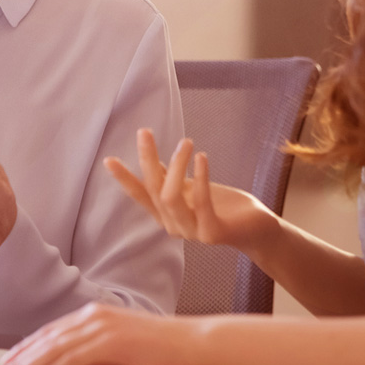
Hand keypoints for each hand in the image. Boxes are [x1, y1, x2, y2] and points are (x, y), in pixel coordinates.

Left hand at [2, 303, 196, 364]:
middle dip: (25, 353)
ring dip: (33, 362)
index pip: (56, 330)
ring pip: (57, 346)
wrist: (192, 342)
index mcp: (98, 313)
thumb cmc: (163, 348)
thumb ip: (97, 354)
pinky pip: (74, 357)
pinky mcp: (110, 340)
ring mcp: (102, 325)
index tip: (15, 357)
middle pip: (51, 336)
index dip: (32, 344)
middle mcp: (96, 315)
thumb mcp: (122, 348)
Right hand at [104, 128, 275, 255]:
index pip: (140, 195)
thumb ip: (172, 179)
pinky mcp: (212, 233)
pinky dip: (199, 177)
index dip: (124, 178)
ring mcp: (192, 232)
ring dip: (177, 165)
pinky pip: (201, 202)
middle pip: (153, 189)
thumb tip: (152, 160)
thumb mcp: (192, 189)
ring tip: (186, 142)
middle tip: (144, 131)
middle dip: (146, 159)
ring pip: (171, 197)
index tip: (109, 159)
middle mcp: (173, 225)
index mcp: (166, 215)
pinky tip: (201, 157)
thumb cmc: (223, 206)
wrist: (256, 228)